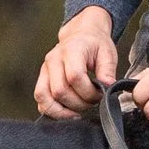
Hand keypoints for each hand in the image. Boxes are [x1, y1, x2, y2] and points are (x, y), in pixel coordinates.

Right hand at [35, 6, 122, 120]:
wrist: (81, 35)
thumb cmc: (94, 44)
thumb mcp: (107, 53)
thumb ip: (107, 71)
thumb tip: (108, 87)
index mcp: (71, 50)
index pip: (74, 77)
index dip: (88, 92)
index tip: (99, 95)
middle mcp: (54, 59)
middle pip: (59, 91)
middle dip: (78, 104)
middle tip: (92, 103)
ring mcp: (45, 69)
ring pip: (44, 97)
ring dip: (62, 111)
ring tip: (78, 113)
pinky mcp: (42, 79)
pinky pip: (40, 99)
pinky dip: (51, 110)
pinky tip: (66, 112)